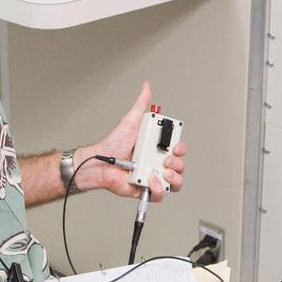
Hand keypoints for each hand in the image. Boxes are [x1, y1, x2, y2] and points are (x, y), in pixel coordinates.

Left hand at [76, 81, 185, 201]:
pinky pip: (160, 194)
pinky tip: (150, 180)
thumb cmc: (113, 144)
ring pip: (175, 182)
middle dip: (178, 164)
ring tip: (162, 172)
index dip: (181, 149)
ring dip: (174, 178)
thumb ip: (141, 104)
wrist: (100, 164)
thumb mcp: (131, 121)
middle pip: (180, 166)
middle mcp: (156, 162)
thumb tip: (146, 86)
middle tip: (166, 160)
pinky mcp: (146, 189)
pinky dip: (158, 189)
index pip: (178, 149)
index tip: (176, 147)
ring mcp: (152, 176)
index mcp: (156, 147)